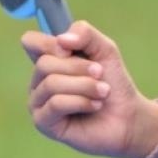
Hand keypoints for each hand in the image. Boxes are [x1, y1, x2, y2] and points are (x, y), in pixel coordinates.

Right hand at [21, 20, 151, 157]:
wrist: (127, 116)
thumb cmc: (113, 82)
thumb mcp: (105, 49)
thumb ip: (85, 33)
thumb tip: (61, 41)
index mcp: (48, 60)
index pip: (30, 41)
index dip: (51, 43)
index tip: (74, 50)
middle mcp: (38, 81)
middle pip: (44, 63)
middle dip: (79, 67)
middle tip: (100, 74)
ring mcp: (38, 102)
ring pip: (51, 83)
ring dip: (85, 86)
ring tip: (103, 92)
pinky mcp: (43, 123)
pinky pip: (56, 104)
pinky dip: (81, 102)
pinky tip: (95, 106)